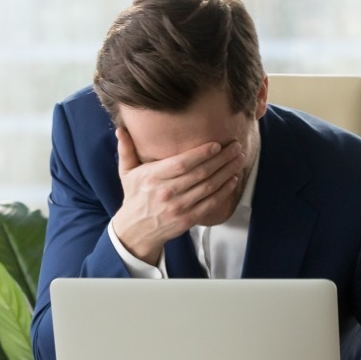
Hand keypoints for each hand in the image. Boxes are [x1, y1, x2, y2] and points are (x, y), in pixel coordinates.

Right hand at [110, 127, 245, 263]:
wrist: (136, 230)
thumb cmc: (135, 197)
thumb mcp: (126, 172)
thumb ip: (126, 150)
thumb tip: (121, 129)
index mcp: (152, 177)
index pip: (181, 164)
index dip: (201, 154)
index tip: (216, 145)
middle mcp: (166, 192)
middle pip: (200, 173)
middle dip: (221, 159)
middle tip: (235, 147)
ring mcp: (179, 207)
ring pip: (209, 187)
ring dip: (227, 171)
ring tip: (239, 159)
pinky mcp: (188, 218)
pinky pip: (211, 203)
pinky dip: (224, 191)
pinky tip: (233, 179)